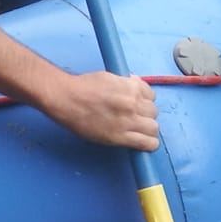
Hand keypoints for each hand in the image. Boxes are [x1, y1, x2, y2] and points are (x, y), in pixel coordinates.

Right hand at [39, 71, 159, 148]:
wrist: (67, 99)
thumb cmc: (83, 86)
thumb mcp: (109, 77)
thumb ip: (126, 83)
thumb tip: (136, 86)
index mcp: (131, 87)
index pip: (151, 95)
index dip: (144, 100)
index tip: (138, 105)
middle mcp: (133, 103)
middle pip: (153, 112)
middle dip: (145, 114)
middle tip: (134, 117)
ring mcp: (128, 121)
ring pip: (154, 128)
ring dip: (147, 129)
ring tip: (137, 130)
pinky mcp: (121, 137)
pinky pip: (147, 143)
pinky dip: (149, 144)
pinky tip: (144, 143)